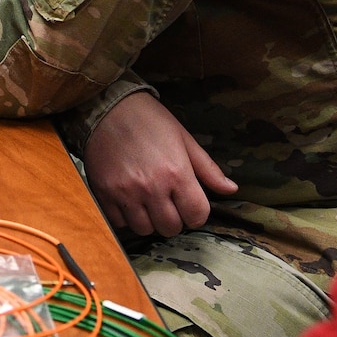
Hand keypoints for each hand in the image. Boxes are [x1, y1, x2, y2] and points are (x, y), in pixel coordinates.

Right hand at [84, 91, 237, 236]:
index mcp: (176, 173)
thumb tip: (231, 189)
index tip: (189, 204)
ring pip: (145, 229)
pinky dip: (126, 217)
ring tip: (147, 202)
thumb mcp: (184, 138)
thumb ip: (207, 168)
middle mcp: (152, 187)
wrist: (107, 107)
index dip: (196, 213)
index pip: (197, 216)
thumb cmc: (149, 120)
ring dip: (149, 220)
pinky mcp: (104, 194)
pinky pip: (119, 223)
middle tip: (168, 203)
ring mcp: (126, 193)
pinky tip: (128, 200)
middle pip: (170, 228)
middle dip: (174, 219)